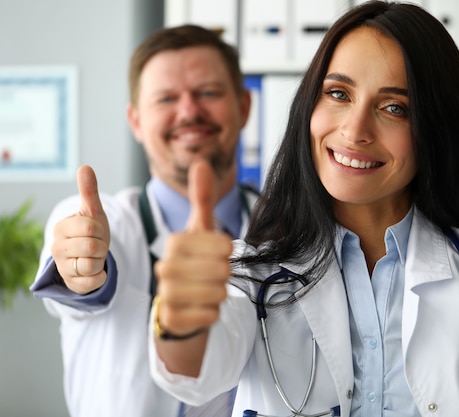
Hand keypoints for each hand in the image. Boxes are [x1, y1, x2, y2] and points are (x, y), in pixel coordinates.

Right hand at [51, 165, 110, 293]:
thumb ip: (88, 191)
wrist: (90, 255)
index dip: (100, 230)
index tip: (96, 232)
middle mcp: (56, 248)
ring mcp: (62, 267)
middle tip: (97, 245)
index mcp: (61, 228)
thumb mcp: (92, 211)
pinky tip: (95, 270)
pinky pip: (94, 281)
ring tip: (95, 257)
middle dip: (101, 246)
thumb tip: (85, 167)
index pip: (90, 227)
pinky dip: (101, 276)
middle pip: (92, 246)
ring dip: (100, 260)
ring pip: (91, 264)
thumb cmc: (91, 231)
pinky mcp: (71, 284)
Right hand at [154, 159, 232, 336]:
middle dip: (226, 273)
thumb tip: (201, 163)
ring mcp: (166, 295)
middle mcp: (166, 268)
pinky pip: (208, 316)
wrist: (180, 305)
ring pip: (215, 294)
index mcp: (175, 243)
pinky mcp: (171, 319)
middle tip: (218, 274)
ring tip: (214, 290)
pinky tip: (205, 308)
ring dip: (221, 292)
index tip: (225, 253)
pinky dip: (214, 313)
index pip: (219, 244)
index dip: (229, 250)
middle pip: (219, 270)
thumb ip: (202, 199)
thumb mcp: (200, 230)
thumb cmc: (194, 263)